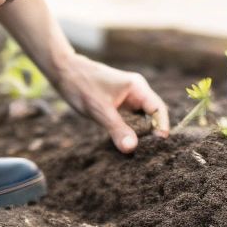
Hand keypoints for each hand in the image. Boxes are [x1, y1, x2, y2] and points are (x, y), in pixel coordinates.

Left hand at [52, 54, 169, 153]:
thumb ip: (117, 129)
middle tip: (149, 154)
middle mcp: (136, 92)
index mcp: (137, 87)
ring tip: (140, 154)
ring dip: (140, 135)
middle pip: (153, 116)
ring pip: (141, 120)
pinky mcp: (119, 106)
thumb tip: (132, 149)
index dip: (162, 127)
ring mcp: (128, 99)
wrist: (64, 72)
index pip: (158, 109)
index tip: (159, 145)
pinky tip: (126, 145)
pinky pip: (130, 121)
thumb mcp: (99, 110)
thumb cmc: (82, 85)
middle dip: (151, 134)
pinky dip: (130, 132)